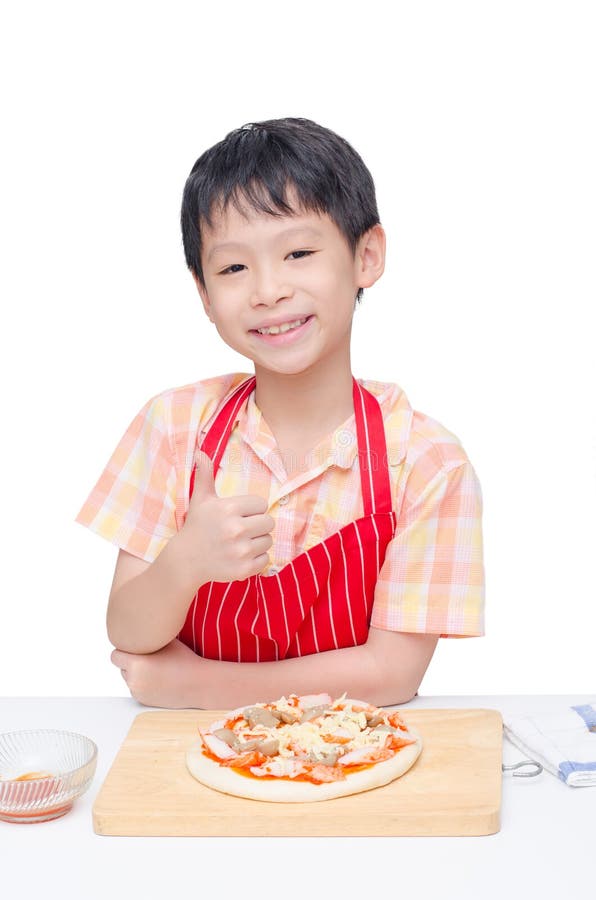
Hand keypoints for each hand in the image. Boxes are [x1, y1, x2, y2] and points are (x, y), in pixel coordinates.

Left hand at [111, 639, 205, 707]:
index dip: (123, 649)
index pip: (115, 656)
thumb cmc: (184, 659)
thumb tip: (138, 623)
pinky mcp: (143, 701)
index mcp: (136, 664)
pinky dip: (143, 683)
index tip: (133, 646)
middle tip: (148, 655)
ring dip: (136, 673)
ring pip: (128, 678)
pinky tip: (159, 678)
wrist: (199, 684)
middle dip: (130, 661)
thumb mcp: (166, 641)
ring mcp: (138, 693)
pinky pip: (136, 688)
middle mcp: (134, 681)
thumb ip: (148, 636)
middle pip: (121, 667)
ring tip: (156, 667)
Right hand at [180, 450, 274, 582]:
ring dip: (257, 542)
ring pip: (268, 540)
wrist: (185, 561)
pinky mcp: (244, 569)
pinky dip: (256, 559)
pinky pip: (266, 559)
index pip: (261, 504)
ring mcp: (240, 551)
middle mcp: (236, 529)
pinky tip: (240, 556)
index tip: (238, 515)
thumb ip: (204, 475)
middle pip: (269, 522)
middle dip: (257, 525)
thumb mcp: (200, 500)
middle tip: (241, 530)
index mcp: (228, 509)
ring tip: (240, 543)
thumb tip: (200, 452)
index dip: (252, 509)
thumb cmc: (197, 527)